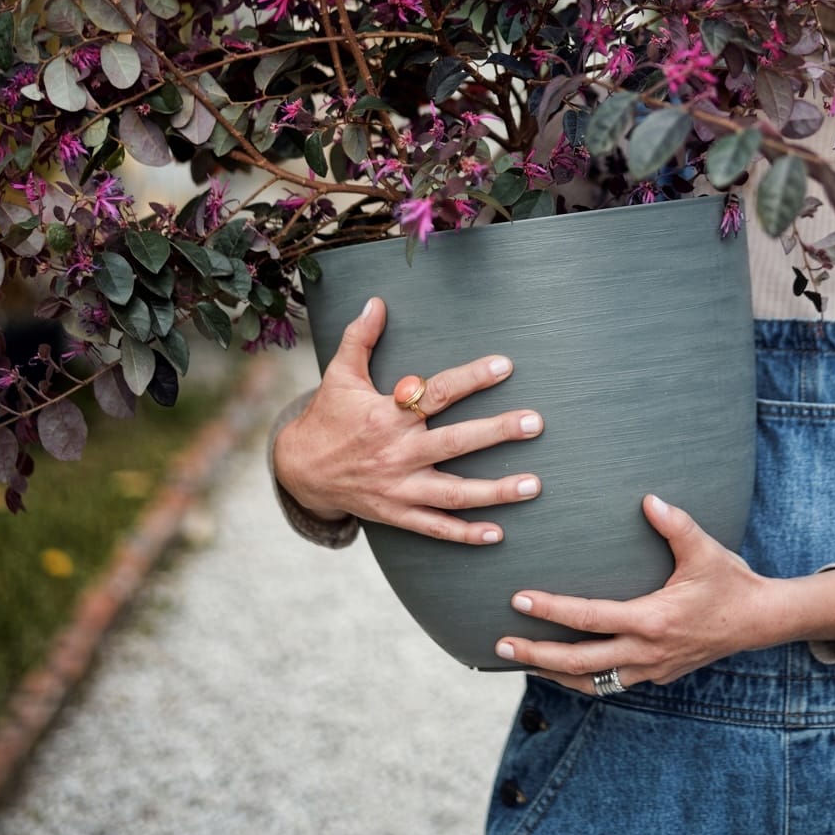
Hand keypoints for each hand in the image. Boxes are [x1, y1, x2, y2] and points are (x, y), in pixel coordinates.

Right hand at [272, 296, 544, 542]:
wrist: (300, 471)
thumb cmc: (328, 417)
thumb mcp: (339, 375)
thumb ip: (360, 338)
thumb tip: (376, 301)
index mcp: (386, 416)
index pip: (437, 393)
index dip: (472, 378)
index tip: (505, 365)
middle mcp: (396, 453)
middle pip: (454, 443)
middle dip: (497, 433)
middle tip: (534, 423)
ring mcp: (398, 488)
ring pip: (454, 493)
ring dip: (496, 491)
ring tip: (534, 484)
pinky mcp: (397, 514)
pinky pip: (435, 528)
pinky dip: (466, 534)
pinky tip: (498, 533)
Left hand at [493, 494, 786, 689]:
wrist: (759, 621)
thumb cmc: (730, 582)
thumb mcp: (705, 549)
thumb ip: (675, 524)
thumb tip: (647, 499)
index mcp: (652, 621)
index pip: (590, 618)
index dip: (551, 610)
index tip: (519, 599)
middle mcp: (647, 652)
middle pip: (579, 662)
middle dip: (536, 655)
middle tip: (500, 645)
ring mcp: (652, 669)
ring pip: (592, 682)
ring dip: (554, 673)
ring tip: (521, 662)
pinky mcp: (657, 675)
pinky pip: (611, 684)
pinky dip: (582, 680)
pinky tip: (564, 670)